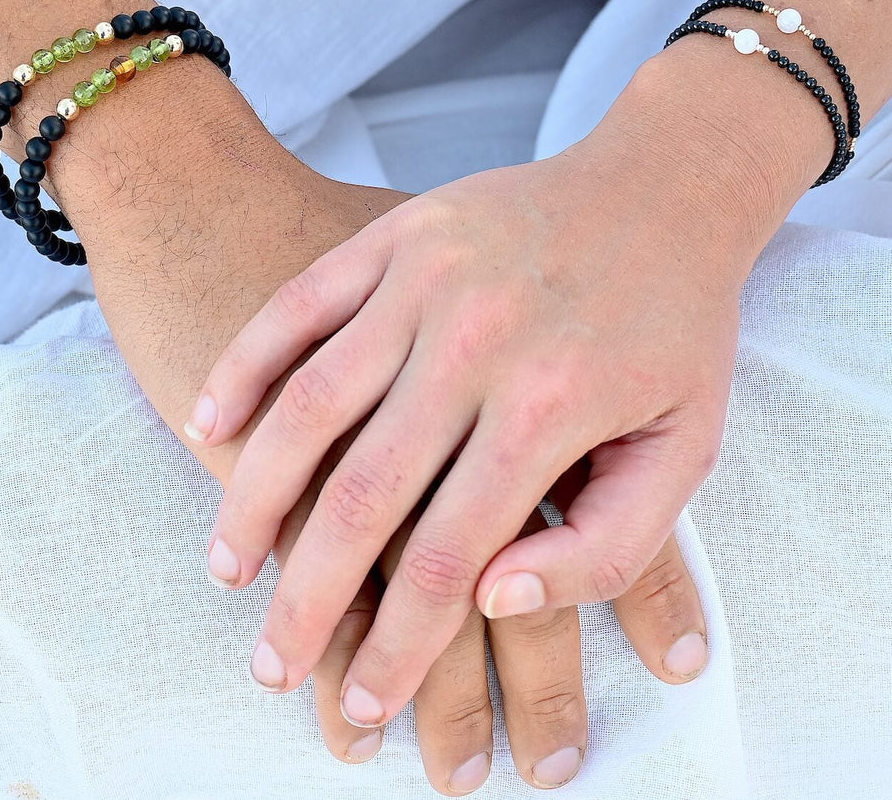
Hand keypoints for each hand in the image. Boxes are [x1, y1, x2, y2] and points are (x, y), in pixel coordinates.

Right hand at [70, 111, 708, 790]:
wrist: (666, 186)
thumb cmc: (676, 331)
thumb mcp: (686, 452)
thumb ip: (610, 549)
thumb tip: (499, 602)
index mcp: (548, 409)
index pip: (445, 560)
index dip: (396, 650)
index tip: (362, 706)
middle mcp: (474, 344)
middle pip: (360, 498)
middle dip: (306, 602)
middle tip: (270, 666)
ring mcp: (424, 281)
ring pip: (307, 408)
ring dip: (253, 498)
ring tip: (227, 571)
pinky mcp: (390, 235)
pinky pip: (295, 308)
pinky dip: (242, 368)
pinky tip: (205, 426)